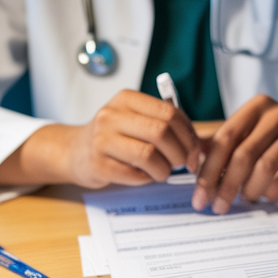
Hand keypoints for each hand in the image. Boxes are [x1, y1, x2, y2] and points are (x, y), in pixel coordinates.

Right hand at [0, 90, 200, 188]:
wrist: (73, 151)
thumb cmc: (113, 137)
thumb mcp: (135, 120)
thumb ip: (166, 126)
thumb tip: (204, 144)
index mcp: (126, 99)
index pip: (169, 113)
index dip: (189, 135)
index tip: (195, 151)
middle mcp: (112, 115)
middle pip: (161, 133)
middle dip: (181, 153)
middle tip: (184, 164)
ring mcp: (102, 139)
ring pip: (149, 155)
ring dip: (165, 169)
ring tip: (162, 172)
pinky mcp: (98, 164)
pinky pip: (135, 174)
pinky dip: (147, 179)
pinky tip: (143, 175)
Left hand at [192, 97, 277, 213]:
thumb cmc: (275, 134)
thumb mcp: (248, 130)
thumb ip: (219, 141)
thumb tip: (187, 159)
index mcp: (254, 107)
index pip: (224, 139)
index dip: (208, 170)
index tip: (199, 196)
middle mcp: (275, 114)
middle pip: (243, 154)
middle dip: (226, 185)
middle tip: (218, 206)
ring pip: (266, 165)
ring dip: (250, 189)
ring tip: (245, 198)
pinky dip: (274, 190)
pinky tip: (266, 196)